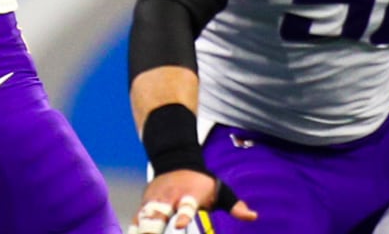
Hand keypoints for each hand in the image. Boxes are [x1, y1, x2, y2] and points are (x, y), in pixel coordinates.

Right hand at [127, 170, 255, 233]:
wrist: (175, 160)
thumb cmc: (200, 182)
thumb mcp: (219, 190)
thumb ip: (234, 205)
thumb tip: (252, 216)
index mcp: (190, 195)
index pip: (186, 207)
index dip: (182, 216)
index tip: (179, 225)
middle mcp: (170, 197)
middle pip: (159, 213)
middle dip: (155, 227)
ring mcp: (155, 199)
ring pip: (145, 215)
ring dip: (144, 228)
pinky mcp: (144, 202)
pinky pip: (138, 216)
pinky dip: (136, 227)